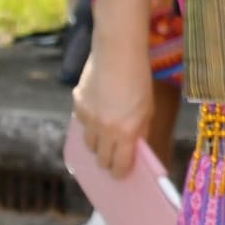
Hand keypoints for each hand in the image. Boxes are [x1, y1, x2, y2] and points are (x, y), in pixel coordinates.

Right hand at [74, 39, 151, 181]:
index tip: (121, 174)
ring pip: (89, 143)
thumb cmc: (139, 79)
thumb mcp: (147, 109)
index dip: (120, 173)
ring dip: (97, 143)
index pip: (119, 165)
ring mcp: (88, 117)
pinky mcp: (77, 104)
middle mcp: (105, 128)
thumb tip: (133, 150)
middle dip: (107, 160)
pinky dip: (89, 122)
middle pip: (100, 159)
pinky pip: (81, 123)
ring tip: (106, 133)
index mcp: (126, 132)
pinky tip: (98, 110)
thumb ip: (139, 132)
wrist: (118, 51)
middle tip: (113, 156)